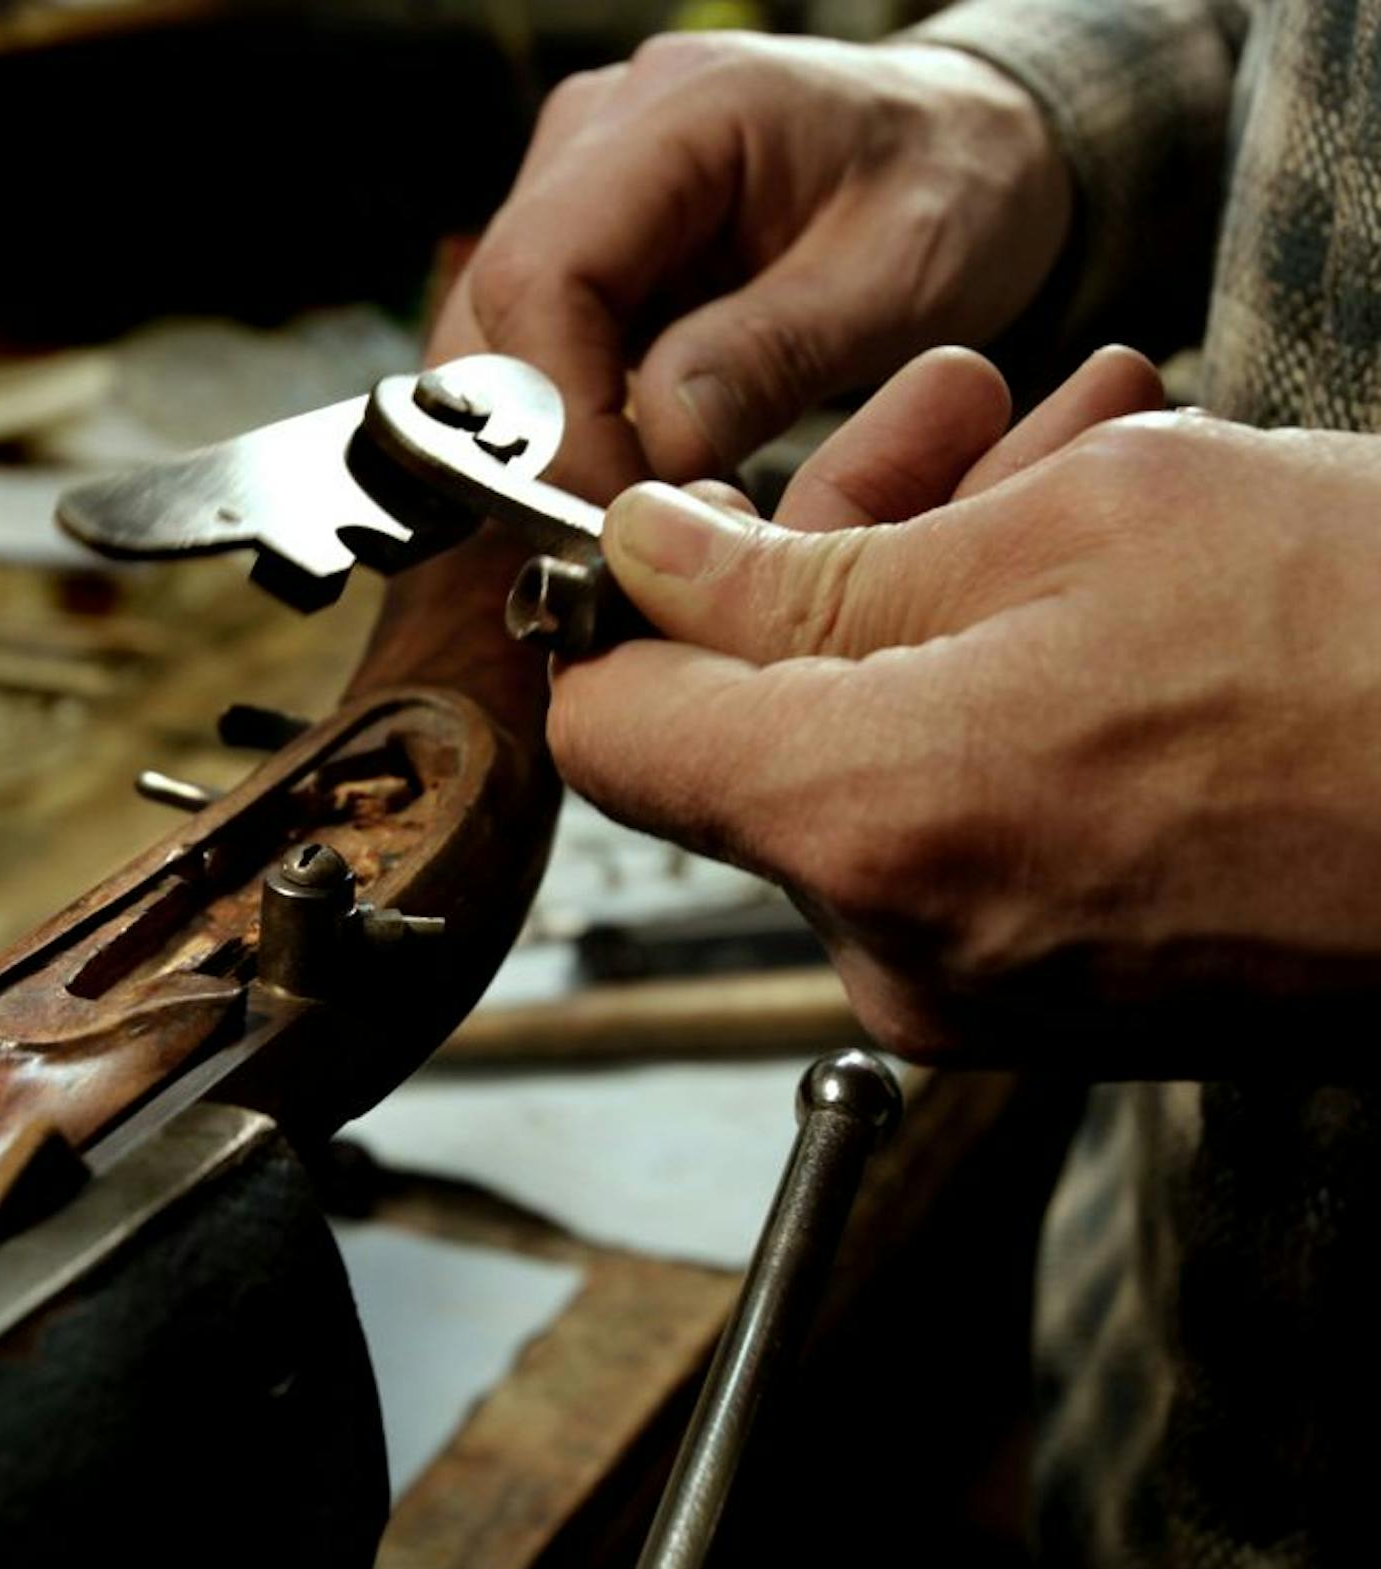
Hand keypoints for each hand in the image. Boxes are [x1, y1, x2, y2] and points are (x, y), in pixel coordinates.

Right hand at [435, 33, 1070, 497]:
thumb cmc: (958, 187)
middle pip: (494, 313)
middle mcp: (597, 136)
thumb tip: (657, 452)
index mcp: (682, 111)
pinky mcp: (580, 247)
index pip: (545, 271)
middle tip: (616, 546)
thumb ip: (772, 354)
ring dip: (539, 447)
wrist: (972, 142)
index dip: (556, 412)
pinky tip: (624, 484)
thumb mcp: (903, 275)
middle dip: (535, 444)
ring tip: (626, 524)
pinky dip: (561, 433)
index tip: (613, 516)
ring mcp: (574, 188)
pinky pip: (529, 356)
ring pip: (492, 344)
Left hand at [548, 347, 1380, 1071]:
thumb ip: (816, 562)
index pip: (614, 730)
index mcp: (868, 820)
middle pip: (750, 732)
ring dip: (938, 599)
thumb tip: (654, 559)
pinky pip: (955, 824)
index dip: (626, 610)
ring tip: (1070, 458)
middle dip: (834, 554)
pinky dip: (993, 700)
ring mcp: (983, 988)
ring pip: (865, 762)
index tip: (681, 524)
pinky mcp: (1057, 997)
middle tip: (953, 424)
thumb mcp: (1084, 524)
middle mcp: (900, 941)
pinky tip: (1101, 578)